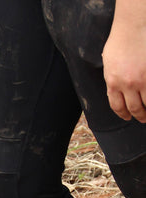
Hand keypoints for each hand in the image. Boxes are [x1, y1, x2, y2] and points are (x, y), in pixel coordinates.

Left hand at [102, 0, 145, 122]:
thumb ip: (112, 78)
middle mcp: (127, 84)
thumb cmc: (120, 40)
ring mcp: (143, 80)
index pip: (117, 106)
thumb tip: (115, 89)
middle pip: (134, 108)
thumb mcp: (109, 64)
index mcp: (113, 83)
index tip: (127, 117)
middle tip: (142, 118)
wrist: (134, 26)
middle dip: (138, 115)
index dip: (123, 114)